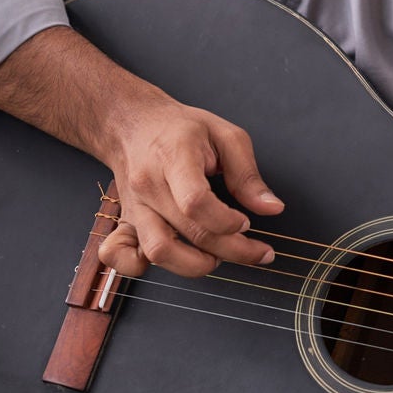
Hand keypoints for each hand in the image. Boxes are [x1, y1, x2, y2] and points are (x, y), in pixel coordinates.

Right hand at [97, 97, 282, 278]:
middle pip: (188, 233)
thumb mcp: (225, 136)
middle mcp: (149, 186)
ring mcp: (134, 207)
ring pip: (158, 252)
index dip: (226, 221)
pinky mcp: (126, 221)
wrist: (132, 125)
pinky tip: (173, 261)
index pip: (196, 202)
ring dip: (195, 265)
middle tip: (256, 251)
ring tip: (218, 257)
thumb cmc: (181, 129)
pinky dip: (140, 268)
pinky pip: (120, 255)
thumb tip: (272, 208)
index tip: (245, 222)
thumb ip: (248, 175)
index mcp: (174, 157)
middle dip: (231, 250)